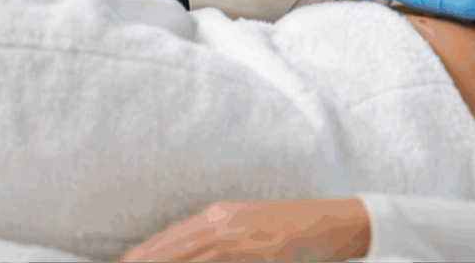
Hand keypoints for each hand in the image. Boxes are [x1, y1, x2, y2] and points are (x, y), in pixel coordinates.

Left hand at [119, 199, 370, 261]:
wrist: (335, 222)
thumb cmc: (295, 232)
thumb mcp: (251, 232)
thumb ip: (221, 246)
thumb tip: (193, 254)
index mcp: (218, 217)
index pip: (167, 240)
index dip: (140, 256)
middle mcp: (221, 222)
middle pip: (168, 247)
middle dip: (139, 262)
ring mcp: (236, 236)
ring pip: (185, 255)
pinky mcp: (253, 250)